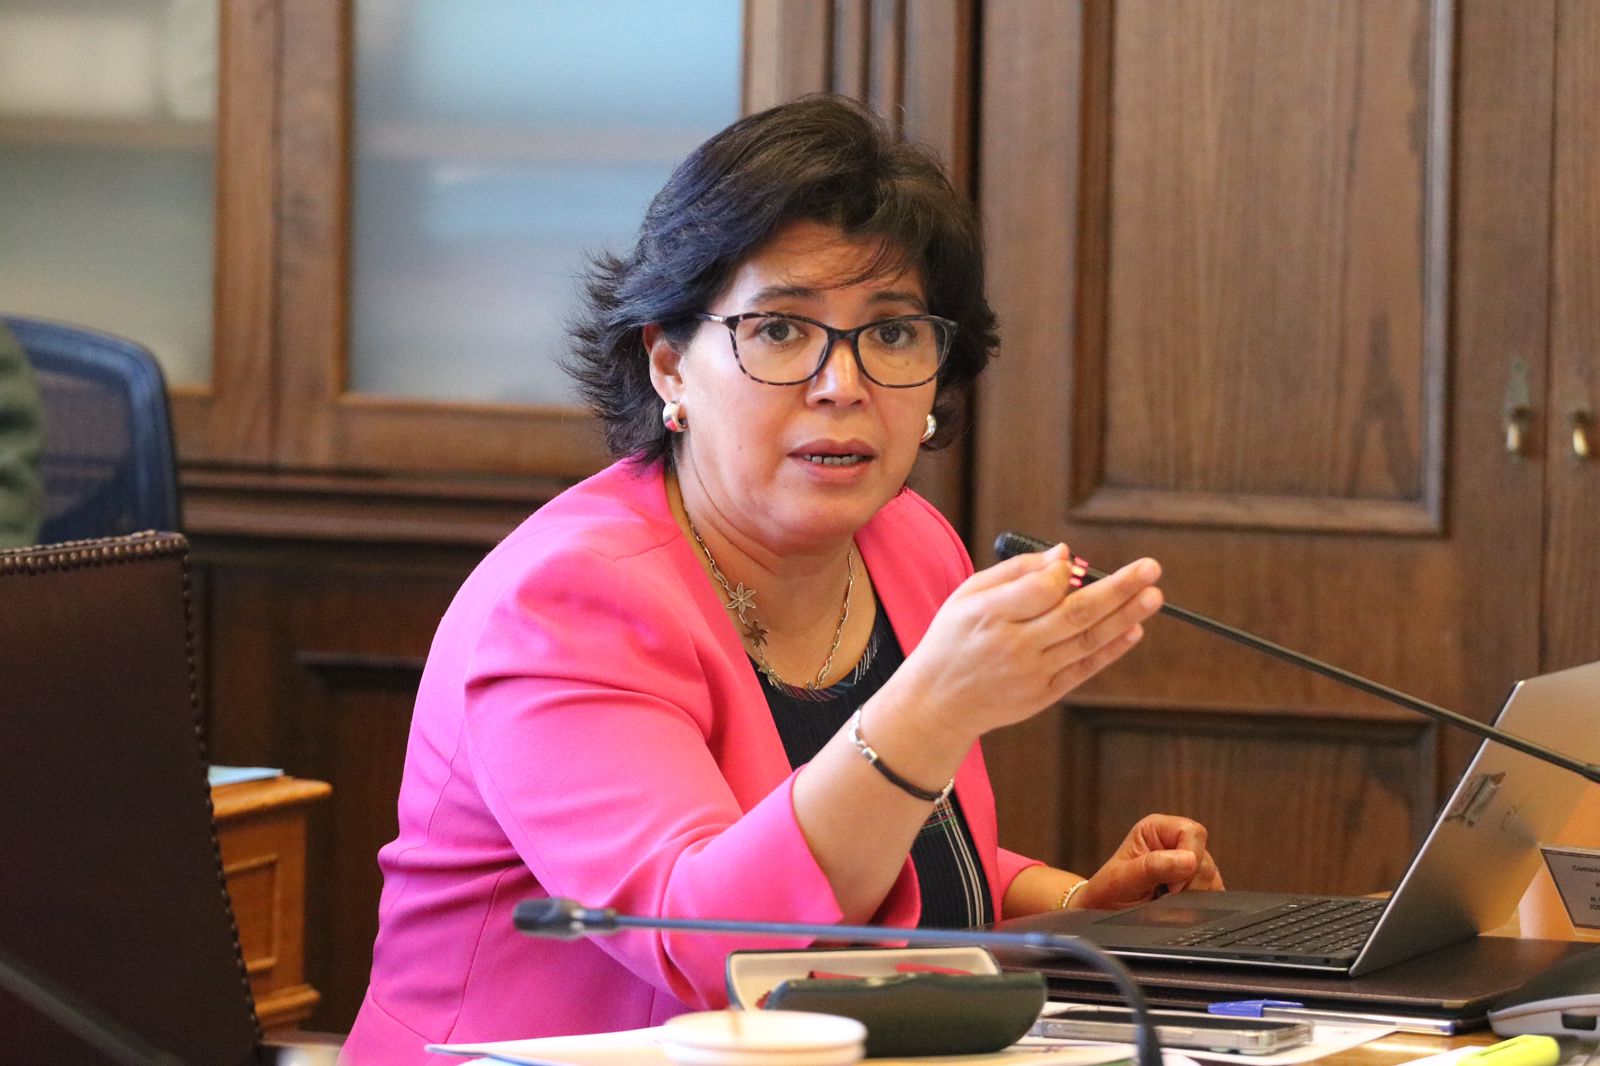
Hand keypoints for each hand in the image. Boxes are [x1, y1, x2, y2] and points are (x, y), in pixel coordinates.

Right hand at [895, 545, 1164, 742]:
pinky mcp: (1043, 695)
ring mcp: (1031, 673)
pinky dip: (1112, 648)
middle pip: (1075, 613)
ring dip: (1125, 617)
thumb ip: (1015, 571)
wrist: (937, 702)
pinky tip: (1133, 629)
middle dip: (1118, 589)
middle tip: (1150, 569)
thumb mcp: (968, 596)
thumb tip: (1065, 554)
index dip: (1065, 573)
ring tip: (1153, 595)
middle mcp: (1012, 645)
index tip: (1073, 563)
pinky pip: (1085, 668)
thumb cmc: (953, 639)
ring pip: (1088, 640)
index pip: (1041, 589)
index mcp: (988, 615)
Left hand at [1073, 814, 1224, 909]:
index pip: (1192, 832)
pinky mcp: (1194, 886)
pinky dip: (1200, 906)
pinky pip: (1213, 894)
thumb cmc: (1105, 894)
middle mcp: (1174, 843)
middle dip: (1190, 884)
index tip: (1172, 885)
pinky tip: (1178, 909)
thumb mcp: (1122, 880)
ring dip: (1194, 897)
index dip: (1189, 858)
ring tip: (1166, 903)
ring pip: (1212, 878)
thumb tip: (1188, 859)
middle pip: (1205, 858)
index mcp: (1156, 830)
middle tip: (1165, 897)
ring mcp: (1186, 865)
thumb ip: (1152, 867)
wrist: (1101, 914)